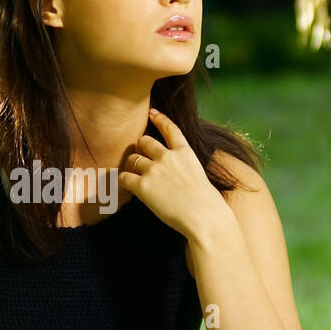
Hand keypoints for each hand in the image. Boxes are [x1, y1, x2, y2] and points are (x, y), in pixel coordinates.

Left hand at [118, 108, 232, 241]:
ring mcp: (154, 170)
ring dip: (132, 166)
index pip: (170, 129)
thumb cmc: (206, 203)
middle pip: (144, 141)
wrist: (204, 217)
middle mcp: (168, 157)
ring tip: (134, 176)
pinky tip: (128, 187)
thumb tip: (171, 172)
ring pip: (132, 159)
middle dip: (140, 148)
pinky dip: (123, 182)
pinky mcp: (143, 186)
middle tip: (140, 159)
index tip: (152, 112)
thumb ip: (183, 167)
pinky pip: (124, 178)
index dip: (160, 119)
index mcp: (185, 152)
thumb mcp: (198, 175)